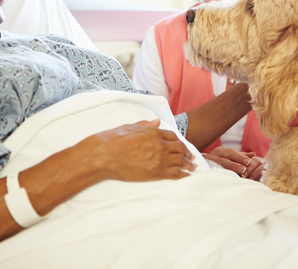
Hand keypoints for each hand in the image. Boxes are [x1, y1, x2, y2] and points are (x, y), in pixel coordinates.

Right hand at [82, 119, 196, 181]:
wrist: (104, 155)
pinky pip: (175, 174)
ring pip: (180, 161)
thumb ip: (146, 124)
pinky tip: (187, 176)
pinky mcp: (156, 172)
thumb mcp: (130, 127)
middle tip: (192, 157)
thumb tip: (157, 121)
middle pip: (180, 148)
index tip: (183, 145)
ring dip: (188, 164)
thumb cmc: (112, 140)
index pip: (172, 136)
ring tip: (193, 167)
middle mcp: (159, 145)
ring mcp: (159, 159)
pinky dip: (184, 175)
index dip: (179, 141)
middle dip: (187, 153)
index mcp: (153, 132)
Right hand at [203, 147, 265, 180]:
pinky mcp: (204, 170)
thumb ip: (241, 156)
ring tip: (239, 171)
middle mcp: (214, 155)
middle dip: (236, 162)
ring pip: (220, 164)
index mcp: (220, 151)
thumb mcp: (228, 157)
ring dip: (230, 168)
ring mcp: (208, 162)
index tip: (249, 161)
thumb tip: (253, 154)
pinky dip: (220, 174)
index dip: (240, 156)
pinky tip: (226, 178)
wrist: (200, 166)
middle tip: (244, 168)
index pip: (231, 153)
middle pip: (226, 157)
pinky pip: (212, 172)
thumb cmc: (217, 162)